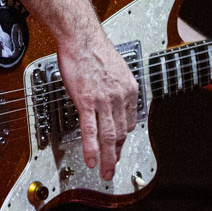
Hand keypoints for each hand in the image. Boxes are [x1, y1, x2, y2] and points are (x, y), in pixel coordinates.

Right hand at [57, 29, 138, 179]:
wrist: (81, 38)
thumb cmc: (93, 49)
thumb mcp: (115, 69)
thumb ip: (116, 88)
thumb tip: (113, 98)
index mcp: (129, 89)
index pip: (130, 121)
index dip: (124, 138)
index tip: (119, 147)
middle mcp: (120, 96)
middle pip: (122, 132)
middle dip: (118, 154)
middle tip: (113, 168)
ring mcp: (104, 100)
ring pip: (109, 136)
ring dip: (108, 158)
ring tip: (106, 173)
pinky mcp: (87, 101)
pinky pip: (91, 131)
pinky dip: (92, 149)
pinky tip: (92, 160)